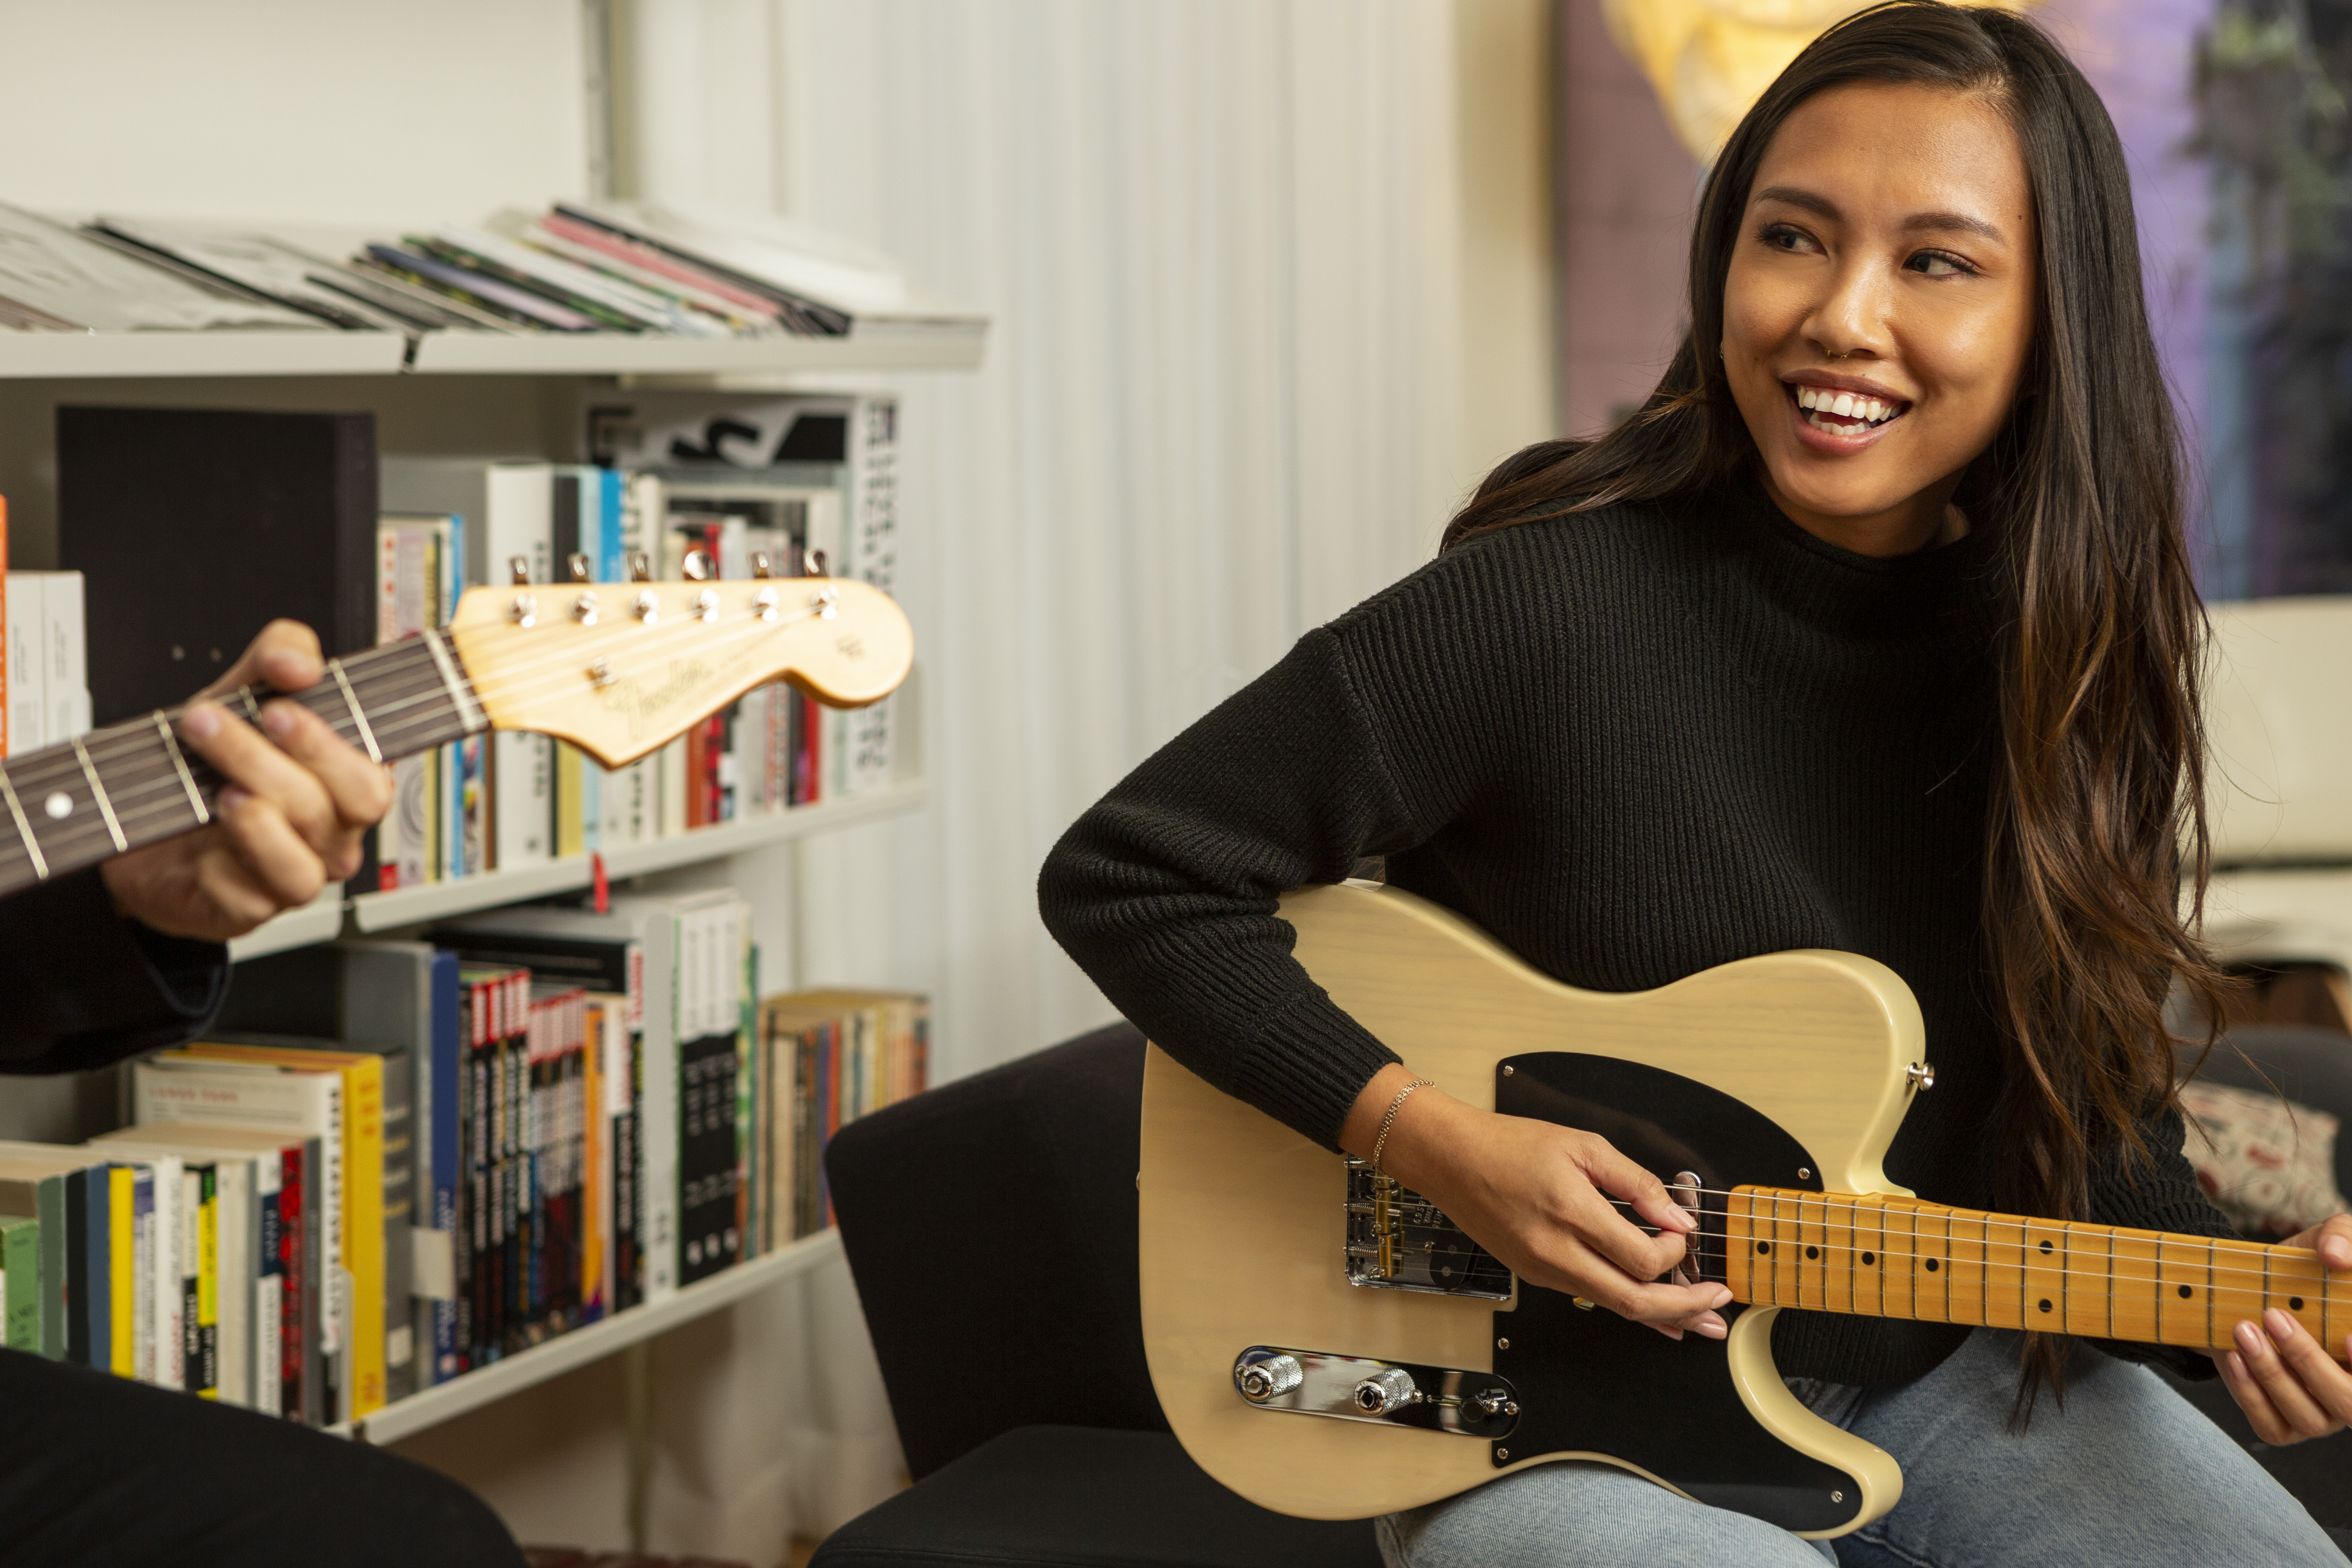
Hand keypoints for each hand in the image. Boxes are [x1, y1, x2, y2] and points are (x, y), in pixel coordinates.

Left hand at [99, 621, 392, 942]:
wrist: (148, 826)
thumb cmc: (212, 762)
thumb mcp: (241, 691)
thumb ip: (279, 655)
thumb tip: (300, 663)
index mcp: (346, 783)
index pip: (372, 778)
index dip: (329, 746)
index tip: (277, 707)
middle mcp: (332, 833)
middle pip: (333, 812)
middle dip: (269, 762)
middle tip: (211, 724)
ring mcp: (298, 874)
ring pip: (300, 861)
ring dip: (251, 818)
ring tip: (213, 788)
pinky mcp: (251, 911)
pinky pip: (249, 898)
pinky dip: (217, 866)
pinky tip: (198, 839)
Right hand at [1341, 1063, 1732, 1339]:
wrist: (1450, 1160)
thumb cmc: (1511, 1145)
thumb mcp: (1582, 1145)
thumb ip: (1635, 1183)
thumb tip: (1678, 1219)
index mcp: (1571, 1213)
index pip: (1642, 1258)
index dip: (1675, 1253)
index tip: (1682, 1234)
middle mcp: (1556, 1252)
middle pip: (1633, 1301)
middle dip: (1685, 1308)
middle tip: (1719, 1307)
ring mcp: (1544, 1270)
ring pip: (1614, 1307)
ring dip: (1662, 1316)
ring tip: (1701, 1323)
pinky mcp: (1536, 1275)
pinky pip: (1592, 1298)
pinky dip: (1628, 1307)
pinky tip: (1654, 1316)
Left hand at [2210, 1214, 2351, 1444]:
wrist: (2250, 1288)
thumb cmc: (2303, 1267)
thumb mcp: (2326, 1239)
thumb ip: (2341, 1237)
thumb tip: (2336, 1255)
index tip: (2346, 1335)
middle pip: (2349, 1402)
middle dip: (2310, 1361)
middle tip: (2272, 1316)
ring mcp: (2322, 1413)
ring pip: (2309, 1417)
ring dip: (2272, 1373)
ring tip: (2243, 1329)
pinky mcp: (2283, 1423)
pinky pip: (2271, 1425)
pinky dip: (2250, 1394)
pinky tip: (2234, 1357)